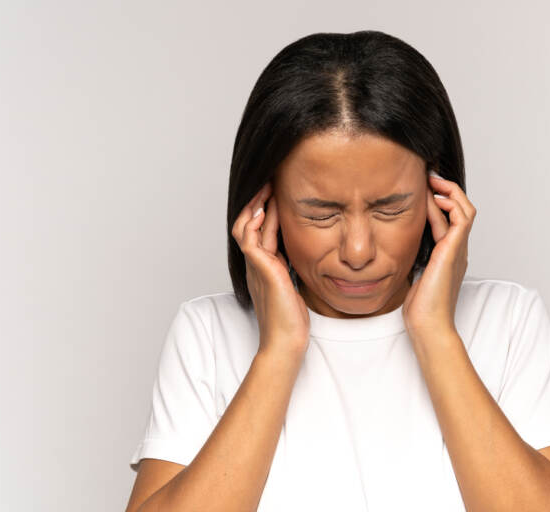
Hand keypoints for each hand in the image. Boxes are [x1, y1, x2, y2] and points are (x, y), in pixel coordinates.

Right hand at [231, 181, 309, 355]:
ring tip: (266, 186)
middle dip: (258, 202)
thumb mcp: (294, 285)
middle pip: (248, 224)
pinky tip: (263, 208)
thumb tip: (303, 254)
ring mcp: (256, 266)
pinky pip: (250, 239)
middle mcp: (256, 264)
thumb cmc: (292, 320)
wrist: (286, 342)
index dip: (264, 211)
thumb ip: (292, 268)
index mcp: (263, 267)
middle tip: (269, 182)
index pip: (259, 231)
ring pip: (246, 227)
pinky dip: (254, 222)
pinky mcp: (262, 270)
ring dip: (255, 205)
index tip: (276, 193)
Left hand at [402, 171, 475, 338]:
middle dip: (447, 190)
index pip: (450, 219)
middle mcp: (457, 250)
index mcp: (449, 255)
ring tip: (433, 182)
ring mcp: (458, 250)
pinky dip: (450, 204)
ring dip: (450, 192)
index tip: (423, 188)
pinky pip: (460, 219)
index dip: (440, 201)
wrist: (429, 325)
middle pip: (461, 209)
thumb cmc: (419, 307)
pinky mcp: (454, 251)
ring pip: (465, 210)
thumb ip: (411, 256)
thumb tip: (395, 242)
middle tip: (429, 177)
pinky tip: (434, 199)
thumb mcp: (412, 273)